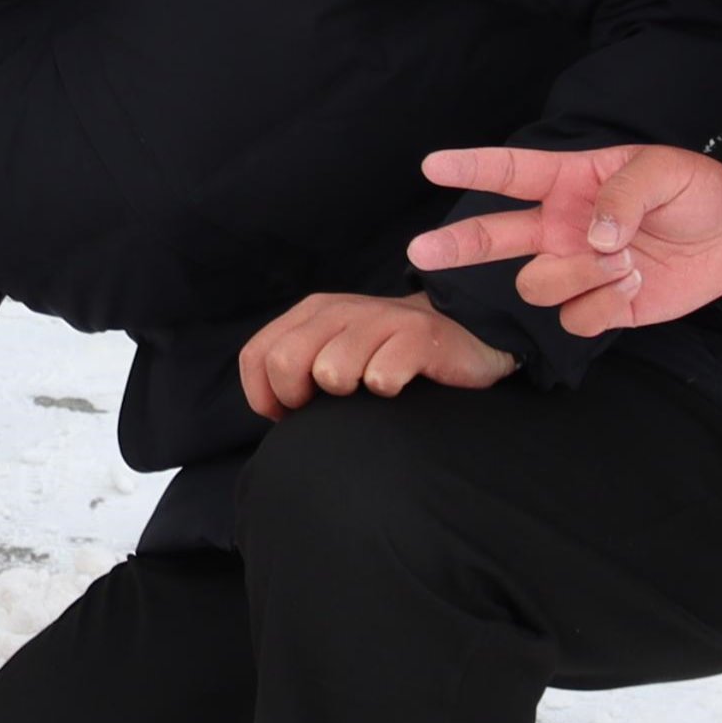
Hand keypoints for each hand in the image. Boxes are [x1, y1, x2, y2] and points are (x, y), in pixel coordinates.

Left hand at [238, 292, 516, 417]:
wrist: (464, 333)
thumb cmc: (391, 355)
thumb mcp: (336, 353)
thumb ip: (298, 370)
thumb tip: (273, 410)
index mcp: (312, 313)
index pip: (257, 356)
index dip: (267, 397)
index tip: (296, 413)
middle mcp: (338, 310)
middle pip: (284, 362)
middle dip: (301, 397)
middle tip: (333, 405)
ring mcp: (379, 318)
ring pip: (331, 372)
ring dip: (349, 396)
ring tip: (373, 388)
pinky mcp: (418, 334)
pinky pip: (381, 377)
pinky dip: (388, 393)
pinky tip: (402, 387)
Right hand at [404, 144, 721, 336]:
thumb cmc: (699, 191)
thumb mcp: (667, 170)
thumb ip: (624, 194)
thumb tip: (594, 236)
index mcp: (570, 182)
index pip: (509, 172)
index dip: (469, 167)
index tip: (432, 164)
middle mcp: (562, 227)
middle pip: (492, 237)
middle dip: (456, 245)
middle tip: (421, 252)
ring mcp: (576, 269)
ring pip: (538, 285)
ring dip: (581, 276)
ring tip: (626, 261)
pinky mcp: (599, 306)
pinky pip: (575, 318)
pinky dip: (605, 305)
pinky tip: (635, 283)